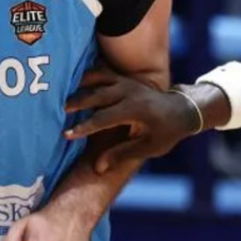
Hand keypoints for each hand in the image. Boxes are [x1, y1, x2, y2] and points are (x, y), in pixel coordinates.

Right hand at [63, 66, 199, 173]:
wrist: (182, 109)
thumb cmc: (165, 133)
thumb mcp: (147, 148)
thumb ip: (121, 155)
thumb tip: (97, 168)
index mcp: (135, 110)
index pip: (103, 119)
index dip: (84, 127)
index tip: (66, 134)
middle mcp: (129, 92)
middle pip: (96, 95)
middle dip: (76, 102)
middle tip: (58, 110)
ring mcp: (126, 81)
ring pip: (97, 79)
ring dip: (78, 86)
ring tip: (61, 93)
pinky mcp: (123, 77)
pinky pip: (101, 71)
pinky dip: (86, 74)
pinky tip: (72, 79)